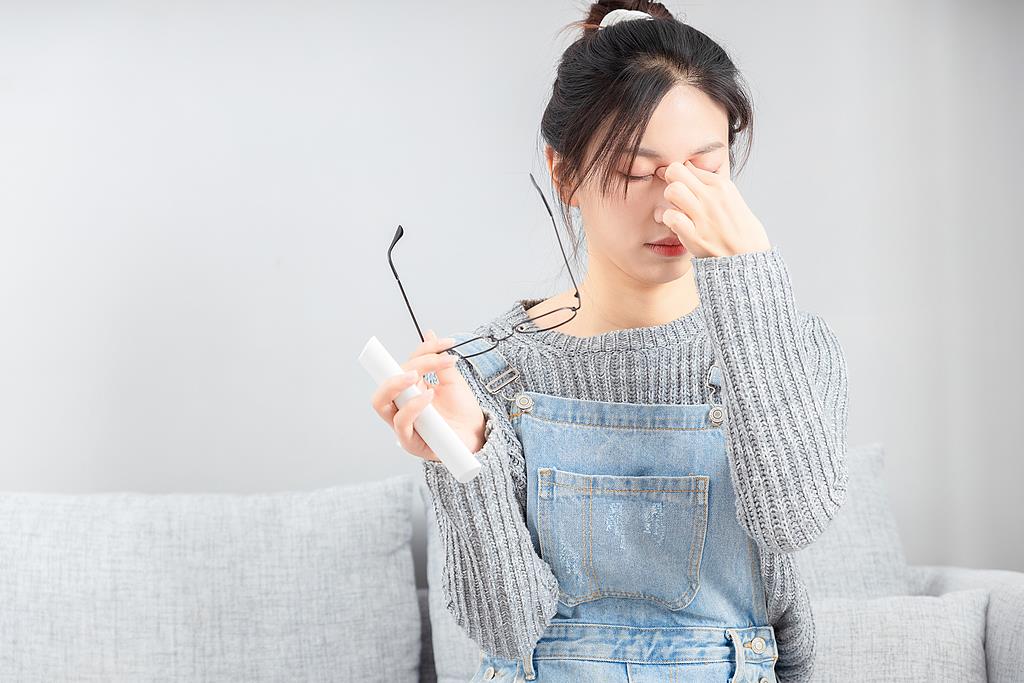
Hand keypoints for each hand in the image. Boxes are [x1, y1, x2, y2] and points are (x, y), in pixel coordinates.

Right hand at [370, 329, 486, 460]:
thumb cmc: (463, 412)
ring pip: (381, 402)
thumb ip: (440, 362)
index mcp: (410, 390)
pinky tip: (427, 396)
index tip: (445, 344)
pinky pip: (401, 423)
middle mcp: (401, 405)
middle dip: (401, 367)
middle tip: (426, 362)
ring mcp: (403, 423)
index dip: (420, 352)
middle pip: (385, 382)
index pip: (405, 365)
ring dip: (396, 384)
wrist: (477, 435)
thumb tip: (429, 333)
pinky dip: (412, 406)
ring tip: (417, 375)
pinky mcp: (410, 441)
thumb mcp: (453, 382)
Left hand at [654, 160, 771, 257]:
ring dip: (669, 201)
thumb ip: (710, 185)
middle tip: (674, 196)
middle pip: (675, 171)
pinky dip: (669, 220)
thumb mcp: (731, 198)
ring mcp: (704, 216)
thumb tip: (688, 168)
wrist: (749, 258)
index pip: (687, 166)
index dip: (679, 176)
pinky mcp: (696, 236)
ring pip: (672, 191)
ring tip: (676, 210)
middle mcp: (712, 197)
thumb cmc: (739, 230)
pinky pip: (671, 217)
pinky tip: (676, 225)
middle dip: (669, 182)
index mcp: (722, 185)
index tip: (680, 187)